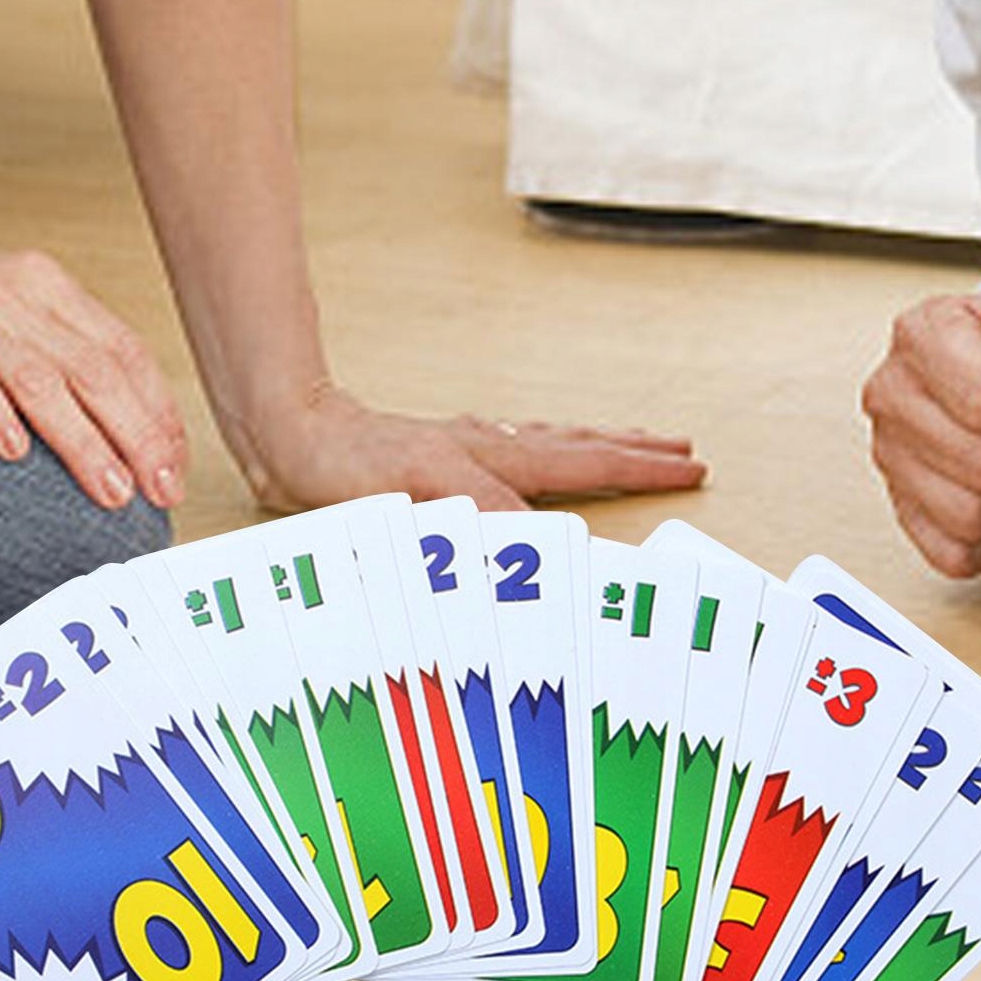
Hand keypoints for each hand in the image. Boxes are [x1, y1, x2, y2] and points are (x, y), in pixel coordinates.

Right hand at [0, 238, 187, 512]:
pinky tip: (14, 452)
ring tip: (110, 488)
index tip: (174, 465)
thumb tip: (121, 427)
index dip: (157, 412)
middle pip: (94, 369)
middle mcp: (15, 289)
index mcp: (46, 285)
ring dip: (82, 440)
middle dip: (137, 435)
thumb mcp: (0, 316)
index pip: (124, 351)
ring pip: (41, 379)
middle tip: (159, 488)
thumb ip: (54, 355)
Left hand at [242, 385, 705, 512]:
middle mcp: (484, 450)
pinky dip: (536, 456)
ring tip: (627, 446)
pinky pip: (505, 455)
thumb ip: (484, 509)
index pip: (584, 462)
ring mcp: (460, 454)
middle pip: (576, 445)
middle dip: (631, 450)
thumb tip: (547, 543)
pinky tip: (526, 464)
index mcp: (492, 457)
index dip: (639, 468)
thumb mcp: (420, 485)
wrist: (289, 438)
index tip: (691, 465)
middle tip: (683, 450)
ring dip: (591, 447)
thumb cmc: (346, 461)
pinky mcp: (431, 464)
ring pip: (544, 445)